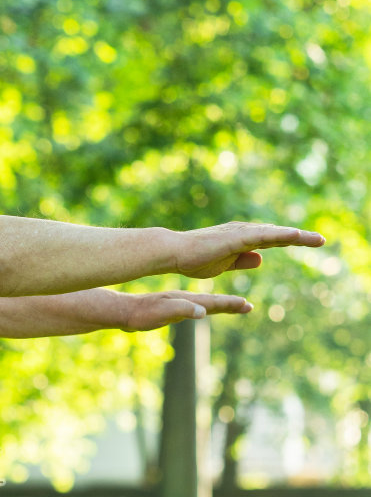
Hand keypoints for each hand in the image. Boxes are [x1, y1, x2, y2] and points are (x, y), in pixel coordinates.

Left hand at [120, 291, 252, 332]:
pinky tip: (208, 309)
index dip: (230, 304)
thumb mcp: (161, 314)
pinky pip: (196, 307)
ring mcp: (180, 304)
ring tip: (237, 306)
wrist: (124, 311)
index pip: (212, 303)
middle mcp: (185, 300)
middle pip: (213, 302)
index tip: (247, 305)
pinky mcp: (173, 308)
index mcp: (185, 301)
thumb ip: (182, 311)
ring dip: (222, 305)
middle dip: (232, 304)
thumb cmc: (141, 315)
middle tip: (249, 306)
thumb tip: (202, 312)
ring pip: (206, 304)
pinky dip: (207, 307)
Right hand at [173, 221, 323, 278]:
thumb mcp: (224, 264)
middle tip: (321, 240)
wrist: (175, 253)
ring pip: (275, 233)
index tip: (307, 243)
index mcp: (241, 240)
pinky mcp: (237, 237)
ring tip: (318, 240)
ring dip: (296, 236)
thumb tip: (261, 259)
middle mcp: (244, 232)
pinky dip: (281, 235)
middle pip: (277, 234)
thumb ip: (242, 260)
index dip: (288, 241)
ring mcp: (241, 233)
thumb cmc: (194, 259)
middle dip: (300, 237)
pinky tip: (296, 236)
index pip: (271, 240)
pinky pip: (264, 236)